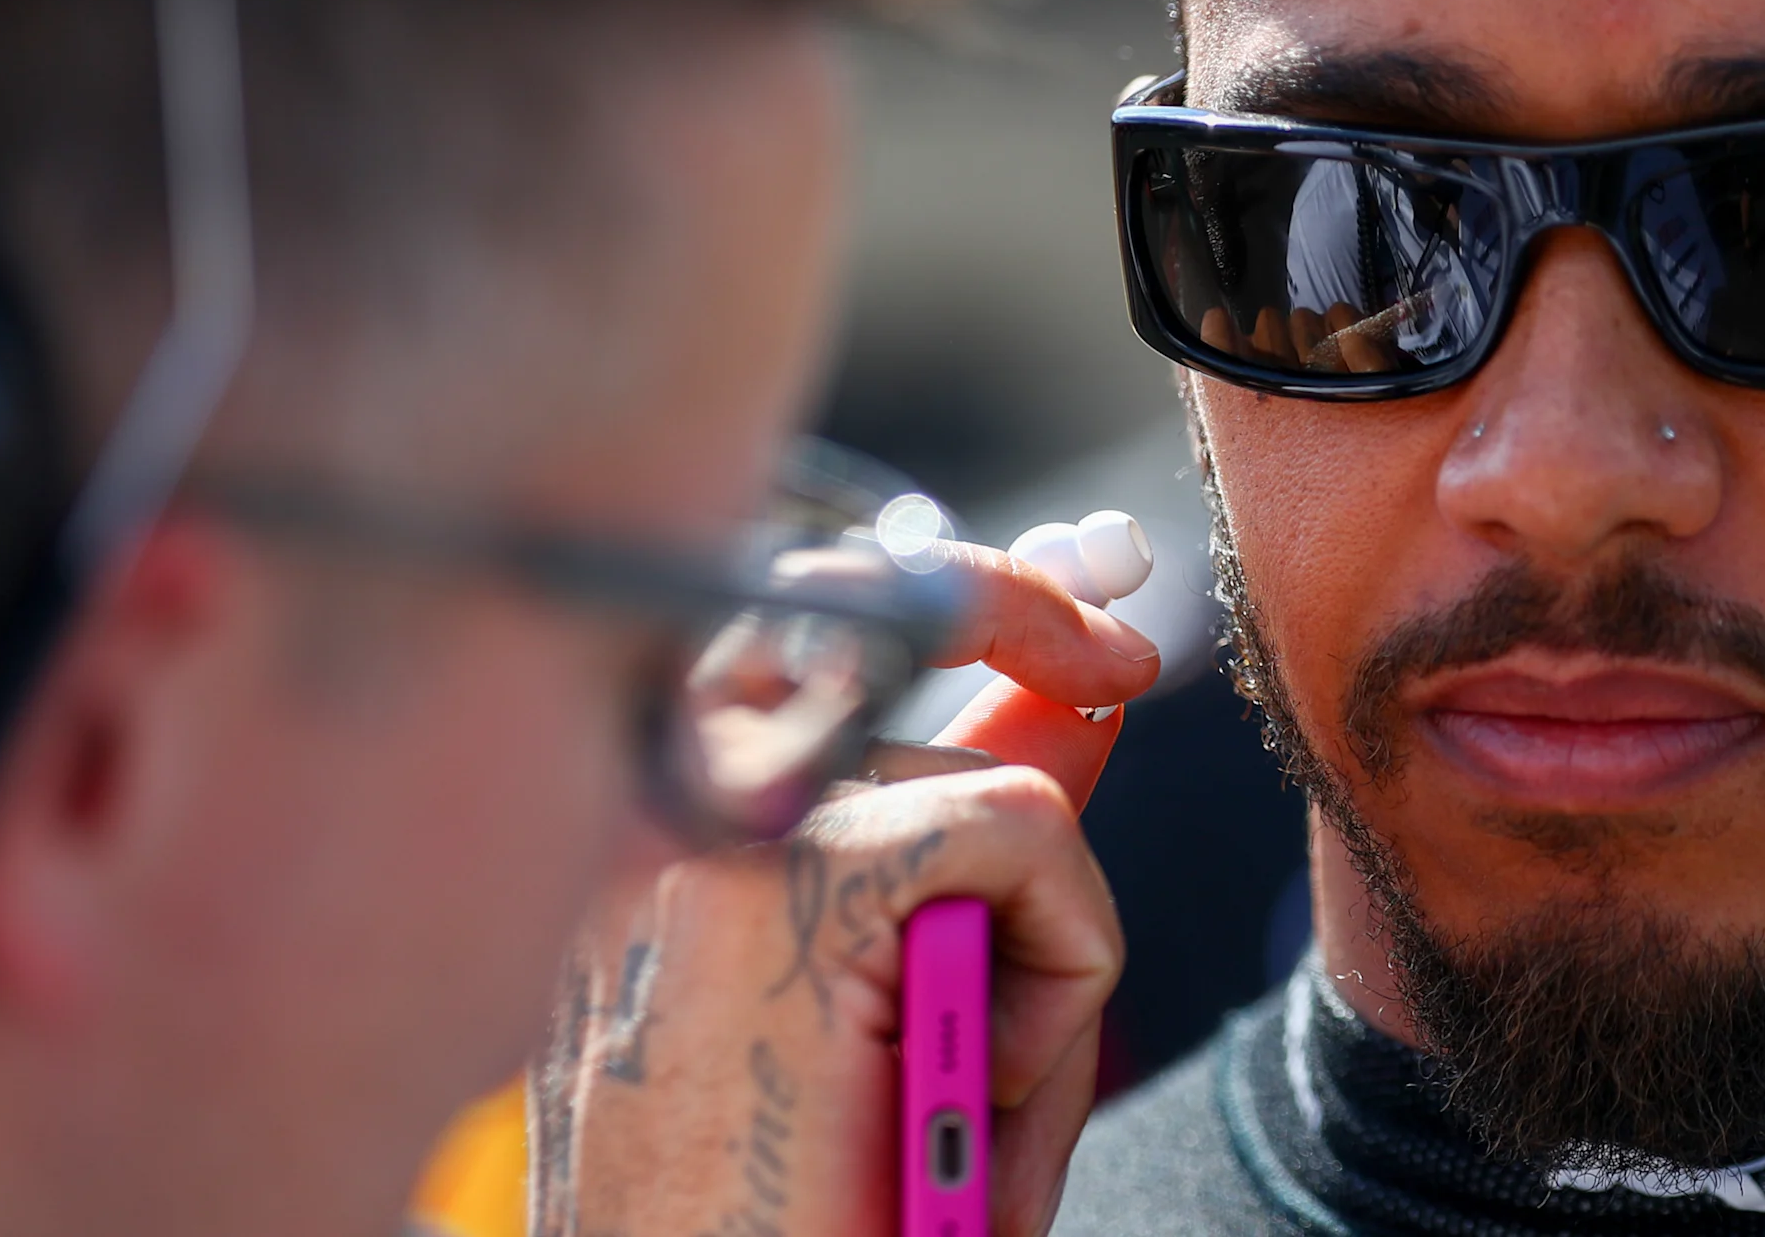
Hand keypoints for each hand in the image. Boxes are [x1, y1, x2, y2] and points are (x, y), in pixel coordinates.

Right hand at [538, 549, 1155, 1236]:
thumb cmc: (796, 1206)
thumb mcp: (904, 997)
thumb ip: (971, 833)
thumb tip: (1078, 693)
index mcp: (647, 822)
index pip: (817, 615)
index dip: (969, 590)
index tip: (1087, 629)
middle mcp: (650, 794)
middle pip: (892, 617)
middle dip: (1025, 622)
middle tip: (1118, 662)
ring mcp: (703, 823)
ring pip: (994, 786)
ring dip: (1039, 939)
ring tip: (965, 1096)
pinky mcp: (779, 880)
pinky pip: (1027, 837)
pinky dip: (1063, 968)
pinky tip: (986, 1096)